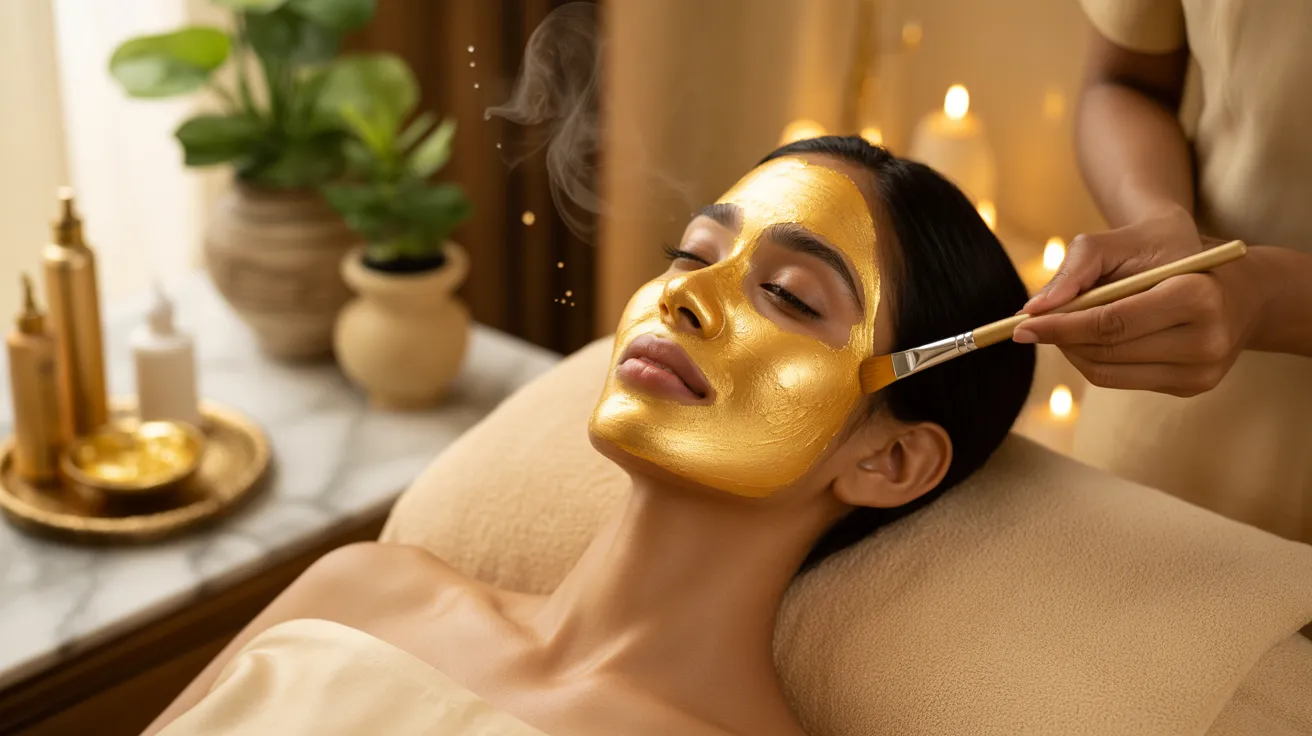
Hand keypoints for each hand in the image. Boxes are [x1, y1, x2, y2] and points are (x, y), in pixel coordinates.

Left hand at [1014, 207, 1267, 396]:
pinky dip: (1095, 361)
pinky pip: (1122, 380)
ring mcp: (1202, 371)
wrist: (1232, 280)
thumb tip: (1031, 309)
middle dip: (1062, 338)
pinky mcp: (1192, 387)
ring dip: (1073, 352)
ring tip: (1061, 328)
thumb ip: (1076, 268)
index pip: (1112, 323)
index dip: (1061, 327)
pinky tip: (1092, 339)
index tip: (1020, 326)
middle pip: (1108, 351)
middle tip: (1031, 325)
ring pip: (1109, 373)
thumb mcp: (1122, 241)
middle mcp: (1207, 341)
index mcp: (1197, 296)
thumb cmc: (1165, 251)